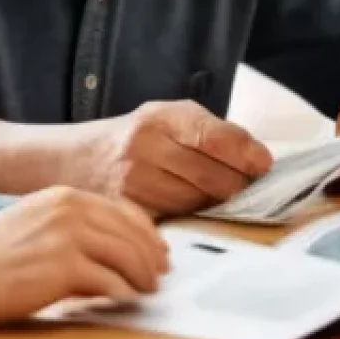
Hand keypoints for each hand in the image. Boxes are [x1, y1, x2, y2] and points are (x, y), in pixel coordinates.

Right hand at [0, 186, 168, 329]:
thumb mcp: (33, 221)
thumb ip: (71, 224)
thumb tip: (111, 244)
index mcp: (63, 195)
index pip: (122, 209)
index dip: (146, 231)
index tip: (158, 248)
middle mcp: (68, 208)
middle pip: (131, 232)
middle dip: (152, 255)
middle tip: (161, 274)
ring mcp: (66, 236)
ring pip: (127, 256)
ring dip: (143, 277)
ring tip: (147, 290)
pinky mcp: (62, 268)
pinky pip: (110, 283)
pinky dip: (123, 294)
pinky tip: (124, 301)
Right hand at [69, 100, 272, 216]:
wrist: (76, 161)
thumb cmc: (134, 139)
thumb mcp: (167, 117)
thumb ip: (210, 131)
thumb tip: (259, 160)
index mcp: (160, 117)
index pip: (218, 138)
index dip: (249, 154)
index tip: (263, 164)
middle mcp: (145, 147)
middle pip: (217, 177)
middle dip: (236, 184)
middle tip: (238, 185)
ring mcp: (134, 182)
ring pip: (200, 203)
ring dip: (212, 204)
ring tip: (204, 194)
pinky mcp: (128, 213)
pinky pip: (177, 221)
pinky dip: (189, 218)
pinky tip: (185, 209)